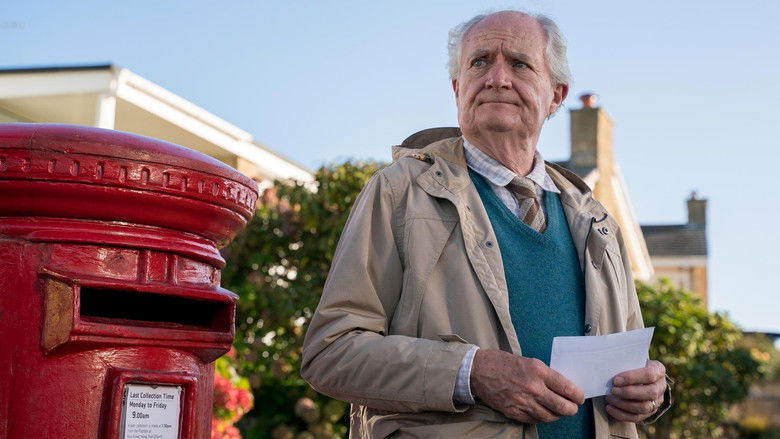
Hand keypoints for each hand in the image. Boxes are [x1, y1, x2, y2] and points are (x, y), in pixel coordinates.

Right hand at [470, 349, 584, 423]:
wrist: (478, 370)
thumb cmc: (502, 362)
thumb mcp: (528, 361)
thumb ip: (544, 374)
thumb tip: (560, 386)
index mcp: (539, 371)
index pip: (567, 388)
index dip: (578, 395)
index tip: (579, 397)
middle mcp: (533, 388)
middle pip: (563, 407)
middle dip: (571, 409)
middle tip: (572, 407)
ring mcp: (523, 402)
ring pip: (550, 416)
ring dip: (557, 415)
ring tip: (558, 411)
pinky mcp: (514, 412)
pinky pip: (534, 420)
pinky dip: (541, 417)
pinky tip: (541, 412)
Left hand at [606, 359, 666, 422]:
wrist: (640, 377)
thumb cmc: (633, 366)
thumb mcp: (633, 360)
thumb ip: (625, 363)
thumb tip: (608, 368)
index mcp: (658, 370)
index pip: (649, 374)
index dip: (632, 378)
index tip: (616, 380)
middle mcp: (661, 387)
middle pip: (650, 393)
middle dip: (628, 392)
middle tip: (612, 390)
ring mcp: (657, 401)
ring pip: (644, 407)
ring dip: (624, 404)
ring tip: (609, 398)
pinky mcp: (649, 412)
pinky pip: (637, 417)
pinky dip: (621, 414)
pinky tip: (610, 408)